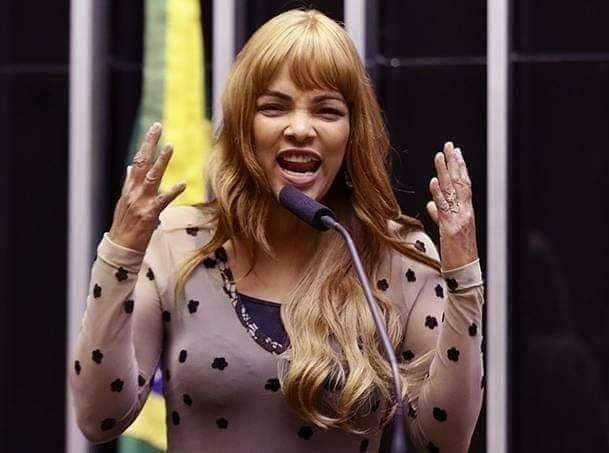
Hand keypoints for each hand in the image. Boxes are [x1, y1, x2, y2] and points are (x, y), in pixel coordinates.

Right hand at [108, 122, 186, 251]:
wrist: (120, 247)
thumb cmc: (125, 225)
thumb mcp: (125, 201)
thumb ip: (130, 183)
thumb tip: (130, 167)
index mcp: (129, 188)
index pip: (138, 160)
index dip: (146, 144)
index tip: (154, 129)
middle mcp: (134, 191)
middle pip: (142, 162)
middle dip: (150, 144)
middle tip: (158, 127)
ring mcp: (141, 202)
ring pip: (151, 177)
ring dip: (161, 161)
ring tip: (170, 146)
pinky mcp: (149, 214)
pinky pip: (163, 200)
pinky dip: (173, 191)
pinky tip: (182, 183)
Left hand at [426, 142, 478, 270]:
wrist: (464, 273)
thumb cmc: (457, 254)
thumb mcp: (448, 232)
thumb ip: (440, 216)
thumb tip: (431, 204)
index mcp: (466, 212)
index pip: (464, 185)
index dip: (460, 168)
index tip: (455, 152)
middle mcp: (465, 213)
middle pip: (460, 183)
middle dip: (454, 163)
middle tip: (449, 145)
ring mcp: (459, 220)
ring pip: (452, 192)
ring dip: (445, 172)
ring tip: (440, 156)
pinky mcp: (451, 230)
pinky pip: (444, 209)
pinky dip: (438, 194)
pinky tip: (433, 182)